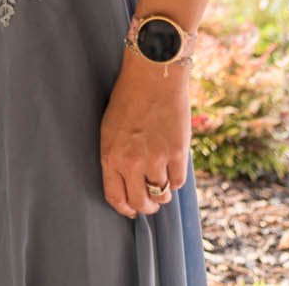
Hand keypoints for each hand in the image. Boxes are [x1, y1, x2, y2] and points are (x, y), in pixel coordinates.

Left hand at [99, 57, 188, 218]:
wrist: (152, 77)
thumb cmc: (128, 99)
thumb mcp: (110, 129)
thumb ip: (116, 157)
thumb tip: (126, 181)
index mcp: (110, 156)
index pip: (115, 197)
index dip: (125, 209)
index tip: (131, 210)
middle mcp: (131, 162)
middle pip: (140, 202)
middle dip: (146, 207)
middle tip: (150, 203)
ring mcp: (155, 159)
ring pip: (161, 195)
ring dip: (163, 194)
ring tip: (162, 184)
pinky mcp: (176, 154)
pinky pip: (178, 182)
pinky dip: (176, 180)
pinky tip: (173, 169)